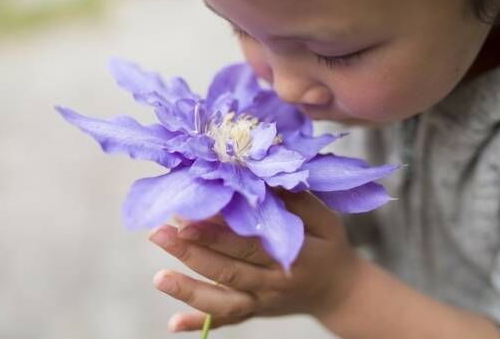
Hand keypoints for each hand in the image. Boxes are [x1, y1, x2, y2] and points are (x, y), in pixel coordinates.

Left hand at [149, 190, 362, 331]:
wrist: (341, 292)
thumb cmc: (331, 247)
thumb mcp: (325, 220)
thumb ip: (297, 201)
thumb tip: (264, 175)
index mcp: (293, 256)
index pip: (249, 243)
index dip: (218, 232)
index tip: (188, 216)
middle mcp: (274, 283)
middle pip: (229, 269)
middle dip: (192, 252)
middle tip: (160, 233)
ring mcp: (263, 301)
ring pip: (223, 301)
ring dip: (188, 289)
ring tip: (158, 276)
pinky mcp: (256, 311)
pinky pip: (227, 321)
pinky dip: (200, 324)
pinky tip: (173, 323)